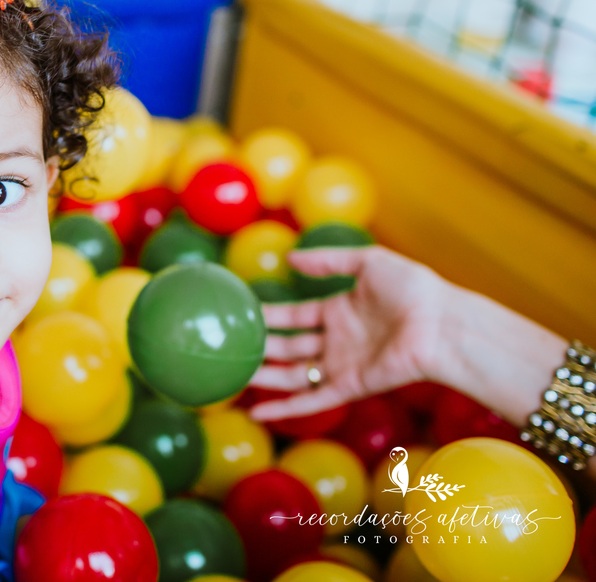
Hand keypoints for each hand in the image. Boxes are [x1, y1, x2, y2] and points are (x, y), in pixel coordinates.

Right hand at [245, 245, 450, 421]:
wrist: (443, 323)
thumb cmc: (414, 289)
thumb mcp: (368, 262)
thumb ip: (328, 261)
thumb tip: (290, 259)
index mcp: (339, 310)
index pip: (294, 315)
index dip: (269, 315)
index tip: (240, 313)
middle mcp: (336, 340)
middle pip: (288, 346)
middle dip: (259, 347)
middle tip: (226, 346)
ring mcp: (342, 365)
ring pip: (293, 374)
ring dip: (264, 377)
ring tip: (231, 377)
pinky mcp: (350, 386)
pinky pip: (312, 400)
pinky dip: (285, 408)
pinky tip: (257, 412)